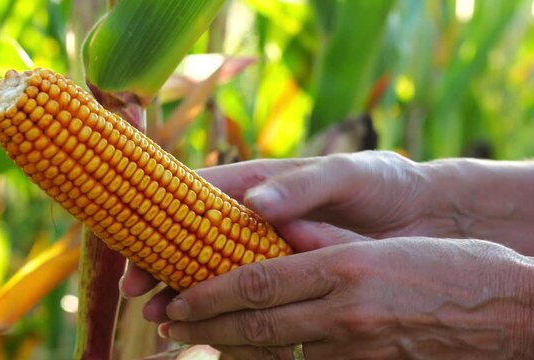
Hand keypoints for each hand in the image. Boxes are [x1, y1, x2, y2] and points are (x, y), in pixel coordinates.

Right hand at [120, 151, 446, 313]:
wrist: (426, 214)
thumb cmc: (384, 183)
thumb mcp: (348, 175)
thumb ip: (302, 186)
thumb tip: (253, 202)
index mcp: (261, 183)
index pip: (197, 199)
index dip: (162, 222)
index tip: (140, 255)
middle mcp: (257, 217)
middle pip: (196, 240)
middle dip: (164, 267)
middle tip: (143, 300)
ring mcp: (272, 248)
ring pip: (217, 271)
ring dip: (187, 294)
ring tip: (164, 322)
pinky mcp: (292, 277)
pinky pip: (252, 295)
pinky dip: (228, 312)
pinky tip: (211, 332)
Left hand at [161, 235, 533, 358]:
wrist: (510, 312)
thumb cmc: (447, 268)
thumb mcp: (381, 245)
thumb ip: (321, 240)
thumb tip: (269, 229)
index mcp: (345, 269)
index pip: (258, 282)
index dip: (210, 293)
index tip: (177, 298)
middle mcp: (345, 313)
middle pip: (255, 322)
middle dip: (204, 325)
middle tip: (167, 324)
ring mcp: (357, 350)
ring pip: (275, 352)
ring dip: (230, 346)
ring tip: (197, 340)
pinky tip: (249, 357)